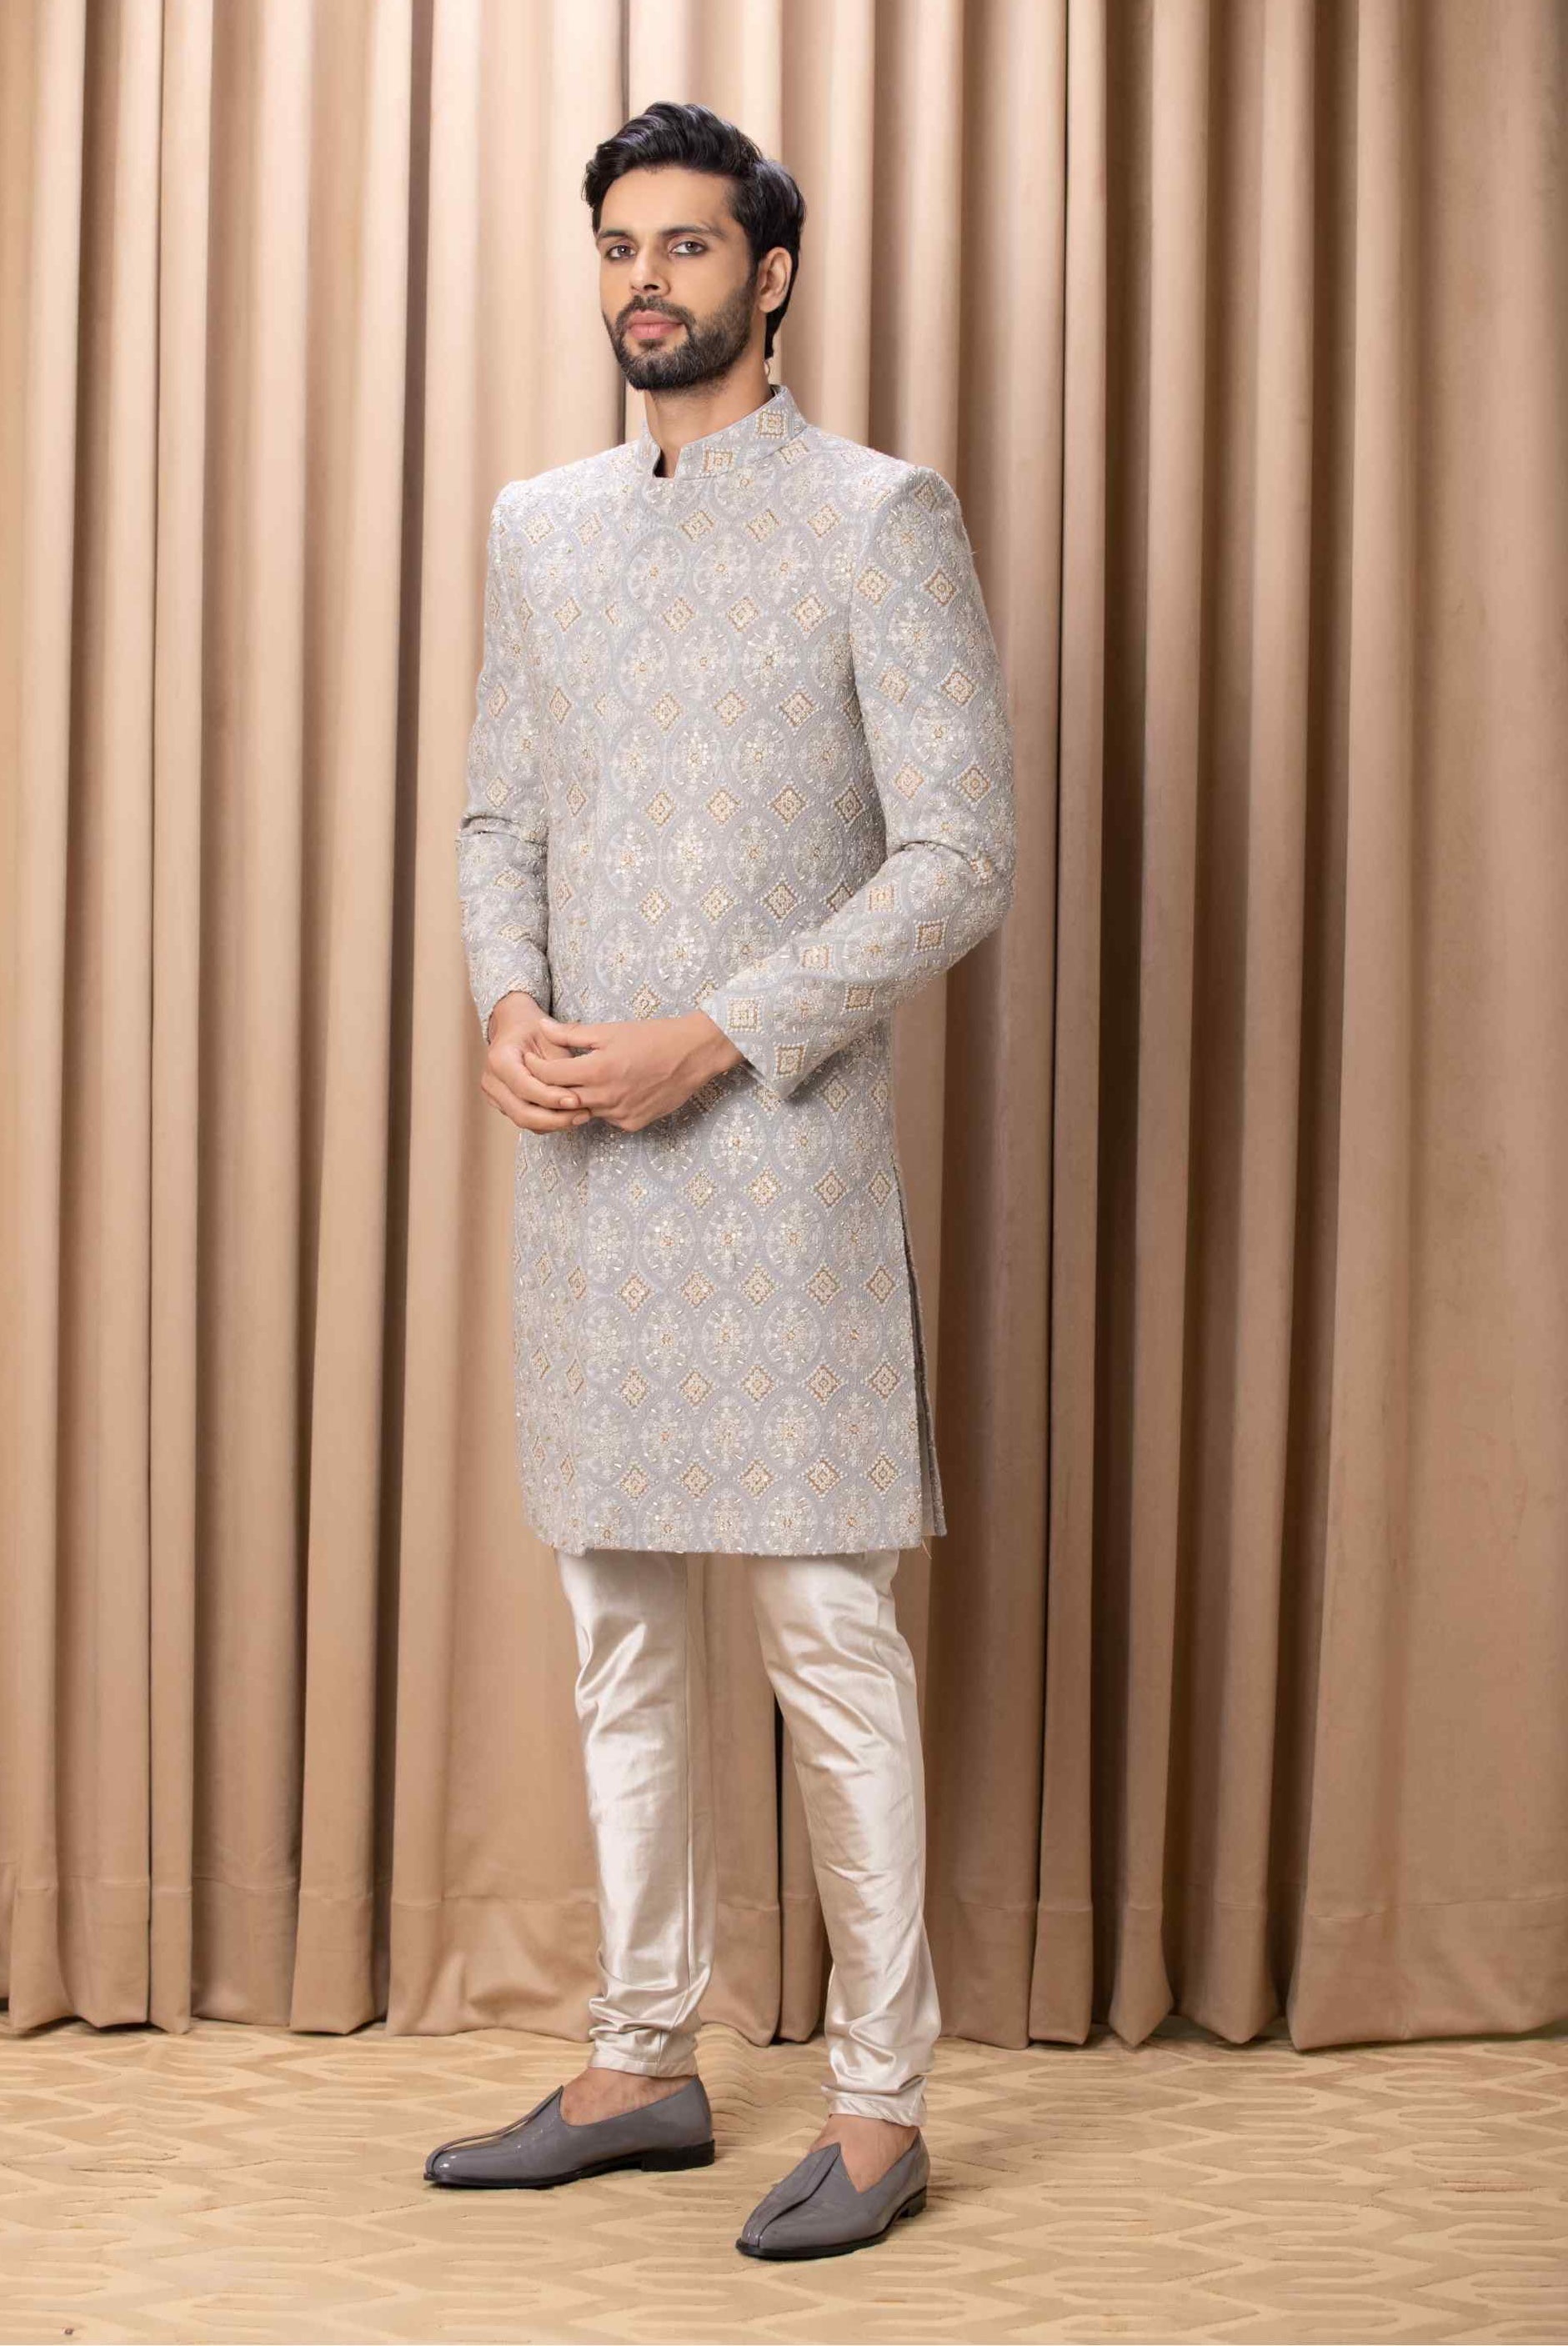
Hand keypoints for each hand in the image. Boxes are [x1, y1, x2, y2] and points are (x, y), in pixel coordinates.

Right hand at [481, 993, 594, 1132]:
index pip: (524, 1087)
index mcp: (499, 1059)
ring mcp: (494, 1096)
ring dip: (554, 1123)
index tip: (576, 1100)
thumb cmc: (535, 1030)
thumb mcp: (552, 1036)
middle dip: (555, 1118)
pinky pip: (526, 1120)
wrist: (516, 1028)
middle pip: (522, 1112)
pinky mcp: (503, 1106)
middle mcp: (492, 1081)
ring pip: (525, 1121)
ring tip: (581, 1116)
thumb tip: (575, 1093)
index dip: (550, 1097)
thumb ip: (560, 1065)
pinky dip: (548, 1123)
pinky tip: (569, 1116)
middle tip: (584, 1114)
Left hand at [523, 1010, 744, 1131]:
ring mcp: (620, 1114)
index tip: (529, 1059)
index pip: (549, 1076)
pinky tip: (609, 1091)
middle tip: (545, 1073)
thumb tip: (542, 1027)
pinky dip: (602, 1106)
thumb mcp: (610, 1030)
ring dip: (576, 1098)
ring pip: (583, 1110)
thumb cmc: (652, 1037)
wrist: (694, 1054)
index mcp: (597, 1070)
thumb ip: (572, 1034)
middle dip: (550, 1086)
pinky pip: (606, 1118)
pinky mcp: (633, 1123)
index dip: (534, 1067)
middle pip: (562, 1098)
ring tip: (578, 1080)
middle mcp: (606, 1097)